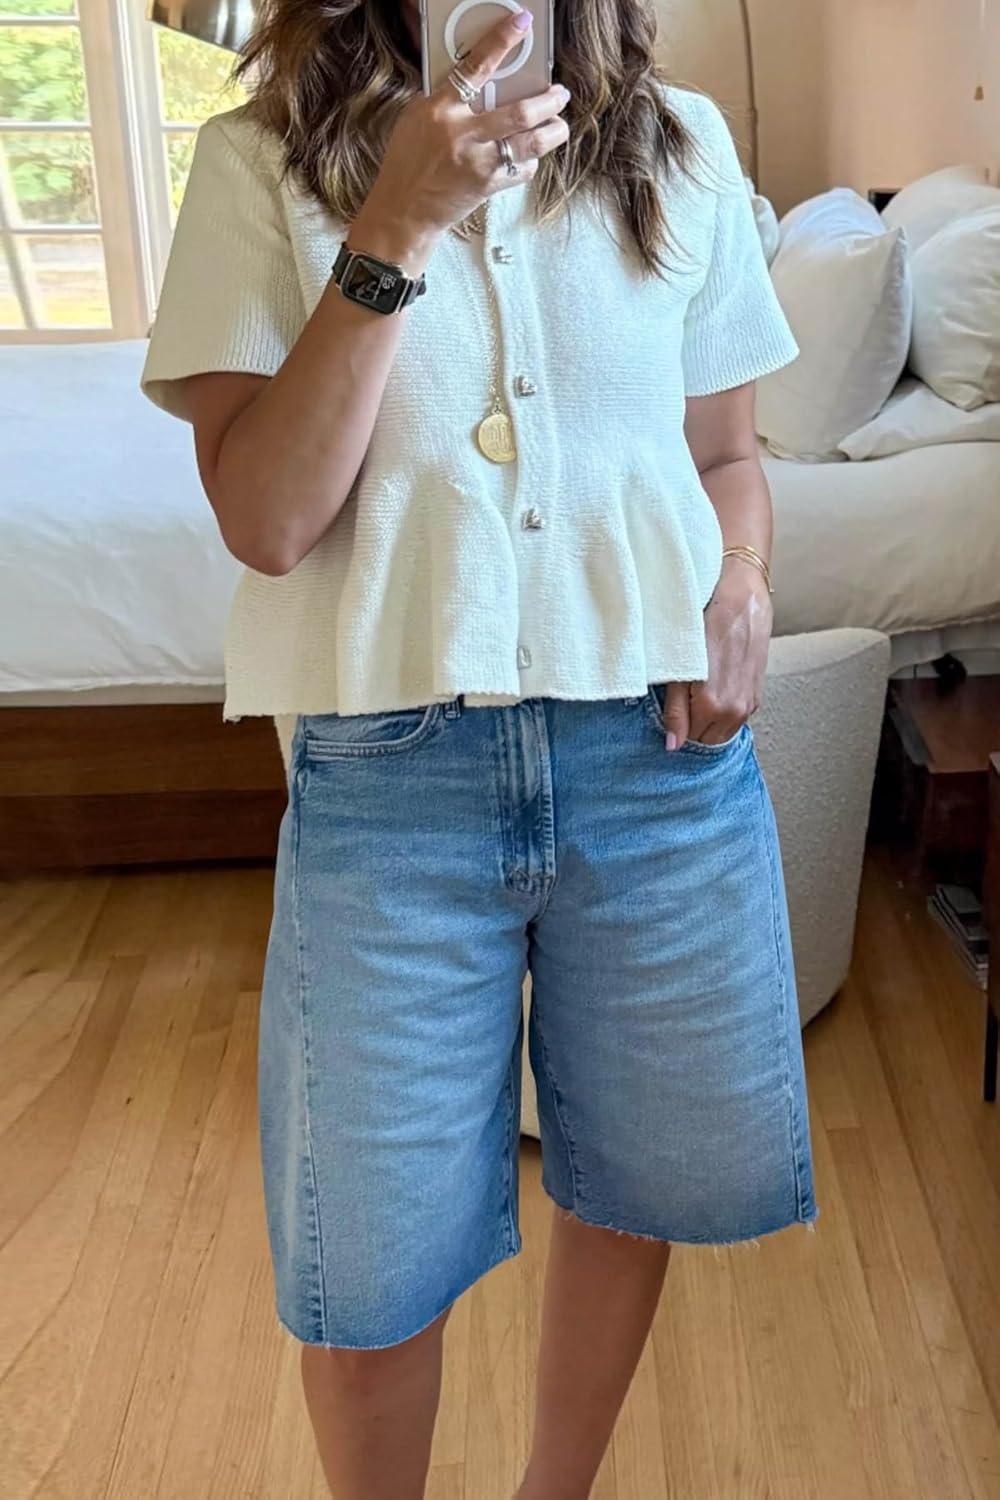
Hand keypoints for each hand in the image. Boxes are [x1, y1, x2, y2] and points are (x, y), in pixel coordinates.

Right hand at [351, 10, 569, 260]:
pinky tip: (530, 154)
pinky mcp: (488, 187)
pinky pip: (522, 169)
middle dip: (548, 101)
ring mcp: (478, 162)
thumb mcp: (418, 118)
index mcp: (441, 109)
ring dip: (553, 131)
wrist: (404, 210)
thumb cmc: (409, 161)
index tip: (522, 23)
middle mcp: (462, 134)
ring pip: (531, 143)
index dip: (501, 41)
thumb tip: (480, 80)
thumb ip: (447, 98)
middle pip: (520, 112)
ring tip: (559, 125)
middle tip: (559, 94)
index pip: (475, 67)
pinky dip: (531, 160)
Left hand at [660, 555, 773, 748]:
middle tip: (684, 701)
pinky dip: (724, 710)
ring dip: (709, 721)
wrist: (741, 597)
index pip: (689, 740)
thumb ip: (675, 711)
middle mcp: (734, 711)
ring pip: (723, 731)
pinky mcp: (757, 694)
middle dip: (694, 727)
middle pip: (707, 740)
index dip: (678, 727)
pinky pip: (737, 717)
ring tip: (699, 693)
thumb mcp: (680, 668)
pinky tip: (716, 687)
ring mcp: (749, 704)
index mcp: (712, 706)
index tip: (673, 710)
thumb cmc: (706, 624)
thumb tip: (672, 745)